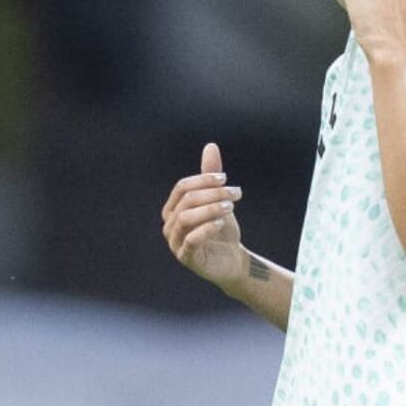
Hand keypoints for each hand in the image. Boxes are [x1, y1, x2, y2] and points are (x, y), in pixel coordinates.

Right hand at [161, 142, 246, 291]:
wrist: (230, 259)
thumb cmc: (220, 228)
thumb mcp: (218, 200)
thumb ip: (211, 176)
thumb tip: (211, 146)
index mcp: (173, 208)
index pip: (182, 187)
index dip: (203, 180)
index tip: (225, 179)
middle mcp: (170, 224)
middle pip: (187, 201)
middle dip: (213, 194)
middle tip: (235, 193)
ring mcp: (175, 242)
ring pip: (187, 218)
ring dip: (211, 209)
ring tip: (230, 207)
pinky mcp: (186, 257)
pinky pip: (191, 240)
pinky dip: (206, 229)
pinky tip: (221, 223)